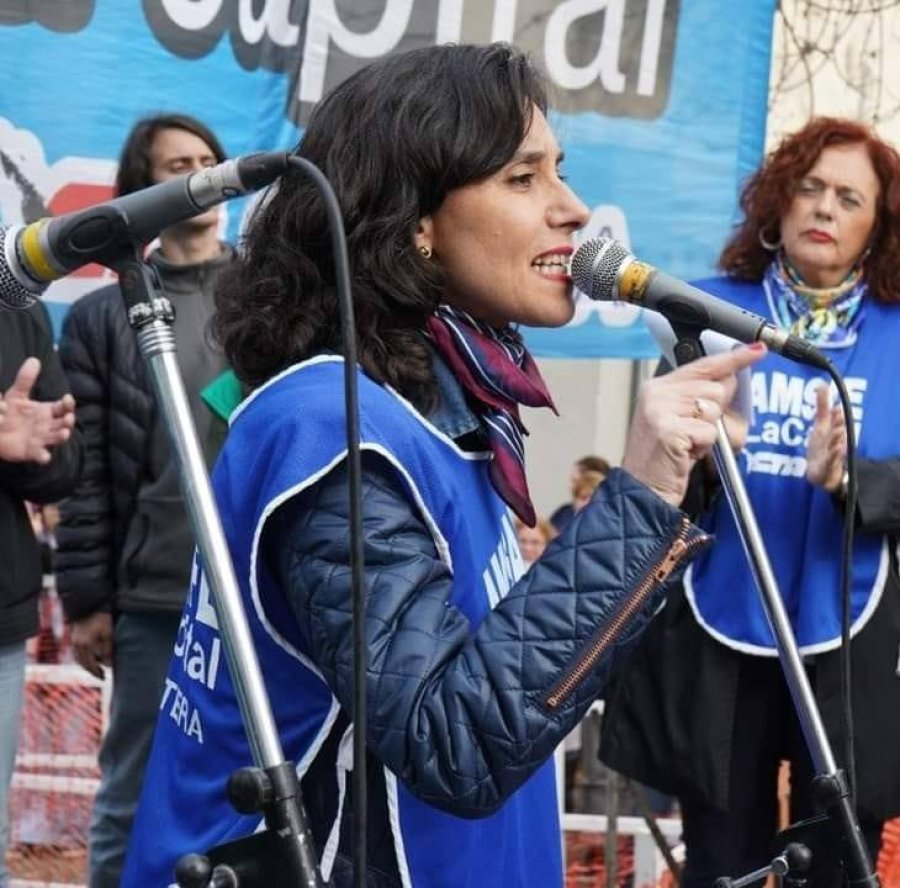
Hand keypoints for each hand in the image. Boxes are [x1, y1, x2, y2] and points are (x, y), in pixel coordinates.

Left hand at [0, 357, 75, 463]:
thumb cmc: (8, 412)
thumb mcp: (16, 395)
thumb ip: (25, 379)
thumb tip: (34, 359)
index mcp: (47, 411)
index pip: (63, 407)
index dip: (68, 404)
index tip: (67, 399)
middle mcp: (48, 425)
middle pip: (64, 423)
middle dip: (69, 421)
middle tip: (68, 418)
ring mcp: (42, 439)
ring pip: (58, 438)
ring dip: (62, 436)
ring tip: (63, 433)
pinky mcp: (32, 452)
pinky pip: (41, 455)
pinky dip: (44, 457)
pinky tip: (44, 456)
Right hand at [71, 611, 113, 678]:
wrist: (89, 604)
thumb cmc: (101, 617)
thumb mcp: (108, 633)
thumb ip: (107, 649)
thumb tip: (108, 664)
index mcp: (85, 645)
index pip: (91, 664)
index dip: (98, 671)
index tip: (105, 675)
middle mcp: (77, 645)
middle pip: (84, 663)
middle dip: (93, 671)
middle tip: (101, 676)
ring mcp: (73, 641)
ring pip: (79, 659)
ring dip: (87, 665)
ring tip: (96, 670)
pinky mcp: (73, 638)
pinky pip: (77, 653)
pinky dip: (83, 659)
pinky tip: (89, 659)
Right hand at [622, 344, 765, 505]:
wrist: (642, 489)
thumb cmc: (662, 459)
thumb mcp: (680, 421)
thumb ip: (702, 397)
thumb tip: (731, 377)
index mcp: (657, 387)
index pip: (703, 366)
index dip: (734, 358)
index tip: (757, 349)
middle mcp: (656, 394)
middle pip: (715, 390)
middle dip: (713, 415)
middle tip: (691, 434)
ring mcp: (660, 410)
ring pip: (714, 410)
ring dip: (707, 433)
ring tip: (686, 444)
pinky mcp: (668, 430)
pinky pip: (709, 432)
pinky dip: (703, 447)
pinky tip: (684, 453)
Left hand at [805, 384, 846, 492]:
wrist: (821, 472)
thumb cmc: (822, 446)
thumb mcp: (820, 426)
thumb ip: (822, 407)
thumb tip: (823, 385)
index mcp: (831, 430)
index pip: (834, 420)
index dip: (835, 414)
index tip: (835, 406)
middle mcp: (834, 440)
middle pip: (837, 430)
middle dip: (838, 423)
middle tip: (839, 414)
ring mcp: (832, 453)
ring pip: (836, 444)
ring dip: (837, 438)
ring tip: (839, 430)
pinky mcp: (828, 465)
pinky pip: (832, 460)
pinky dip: (834, 455)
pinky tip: (837, 449)